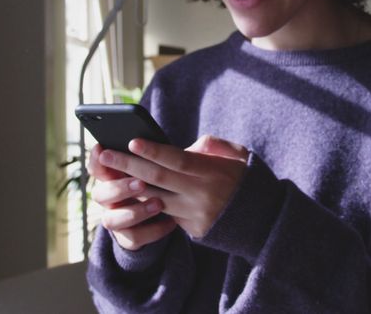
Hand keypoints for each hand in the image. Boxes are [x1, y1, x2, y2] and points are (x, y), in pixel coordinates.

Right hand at [89, 143, 176, 250]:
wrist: (175, 209)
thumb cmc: (175, 176)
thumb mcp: (174, 161)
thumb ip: (175, 152)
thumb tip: (200, 147)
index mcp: (114, 172)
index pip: (97, 165)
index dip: (96, 159)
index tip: (103, 150)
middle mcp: (110, 196)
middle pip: (101, 193)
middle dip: (119, 187)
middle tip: (140, 183)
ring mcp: (118, 218)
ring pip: (111, 220)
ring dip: (134, 212)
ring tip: (158, 204)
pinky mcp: (129, 237)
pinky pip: (133, 238)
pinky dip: (152, 231)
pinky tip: (170, 223)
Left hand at [97, 135, 248, 237]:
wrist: (265, 219)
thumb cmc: (247, 179)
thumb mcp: (238, 156)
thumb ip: (213, 146)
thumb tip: (188, 146)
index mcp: (212, 173)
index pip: (176, 160)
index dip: (153, 150)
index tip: (131, 140)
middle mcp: (201, 195)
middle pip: (157, 178)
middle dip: (128, 165)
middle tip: (105, 154)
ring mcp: (195, 215)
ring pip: (155, 198)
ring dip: (131, 186)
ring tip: (110, 174)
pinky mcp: (193, 230)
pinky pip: (167, 213)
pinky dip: (149, 202)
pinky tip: (130, 192)